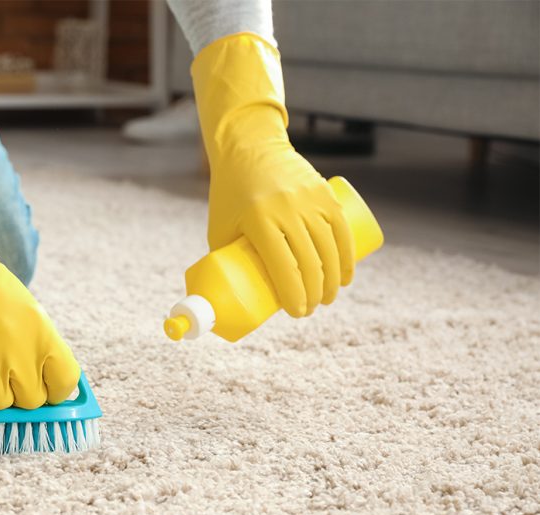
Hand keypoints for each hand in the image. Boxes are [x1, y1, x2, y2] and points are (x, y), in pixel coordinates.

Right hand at [0, 151, 79, 408]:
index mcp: (42, 332)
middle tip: (4, 377)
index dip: (54, 391)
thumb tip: (36, 380)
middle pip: (32, 401)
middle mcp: (21, 352)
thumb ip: (33, 343)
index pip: (65, 382)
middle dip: (19, 393)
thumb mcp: (22, 306)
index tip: (44, 389)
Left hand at [194, 34, 355, 316]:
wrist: (249, 147)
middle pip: (309, 262)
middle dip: (314, 294)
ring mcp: (308, 200)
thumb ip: (226, 258)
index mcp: (258, 220)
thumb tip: (232, 295)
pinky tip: (347, 277)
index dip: (294, 296)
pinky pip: (341, 230)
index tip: (296, 313)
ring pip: (329, 248)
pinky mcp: (323, 193)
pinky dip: (347, 257)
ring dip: (333, 280)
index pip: (283, 267)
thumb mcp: (220, 227)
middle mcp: (286, 209)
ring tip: (327, 299)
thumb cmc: (229, 195)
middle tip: (310, 310)